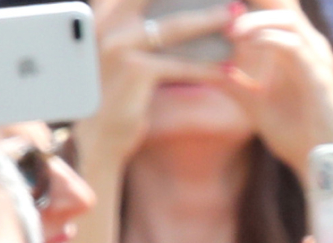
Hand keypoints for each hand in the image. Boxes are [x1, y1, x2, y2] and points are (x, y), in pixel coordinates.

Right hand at [78, 0, 234, 179]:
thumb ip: (138, 34)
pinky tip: (230, 70)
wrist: (96, 139)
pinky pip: (181, 66)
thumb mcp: (119, 60)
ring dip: (211, 24)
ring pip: (176, 29)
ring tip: (237, 25)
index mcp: (103, 17)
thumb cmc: (112, 99)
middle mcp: (107, 25)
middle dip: (196, 1)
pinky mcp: (136, 70)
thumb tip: (179, 20)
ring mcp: (120, 46)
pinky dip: (208, 68)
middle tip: (230, 1)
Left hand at [221, 0, 332, 175]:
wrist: (320, 162)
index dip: (255, 1)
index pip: (275, 8)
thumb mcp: (254, 105)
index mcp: (295, 48)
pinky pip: (292, 46)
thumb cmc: (294, 132)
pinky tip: (244, 43)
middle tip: (225, 2)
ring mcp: (316, 58)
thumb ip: (234, 83)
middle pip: (285, 3)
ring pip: (287, 19)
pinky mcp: (319, 75)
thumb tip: (206, 68)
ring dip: (255, 20)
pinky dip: (266, 39)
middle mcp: (309, 46)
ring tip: (230, 30)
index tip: (224, 3)